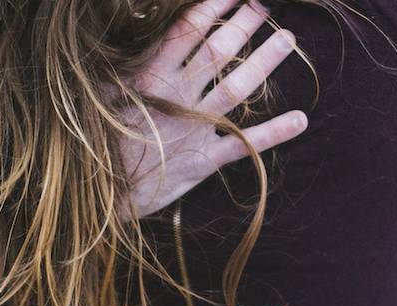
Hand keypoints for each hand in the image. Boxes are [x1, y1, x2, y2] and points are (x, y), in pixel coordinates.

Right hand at [119, 0, 307, 217]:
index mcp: (150, 75)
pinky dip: (274, 132)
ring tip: (288, 37)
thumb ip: (126, 68)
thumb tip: (141, 41)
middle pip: (218, 51)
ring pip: (236, 87)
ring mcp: (194, 128)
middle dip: (244, 24)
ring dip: (265, 60)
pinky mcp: (204, 160)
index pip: (189, 29)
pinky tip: (301, 119)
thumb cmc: (96, 142)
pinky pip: (245, 144)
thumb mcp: (102, 94)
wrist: (98, 195)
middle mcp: (176, 96)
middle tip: (265, 6)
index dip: (214, 6)